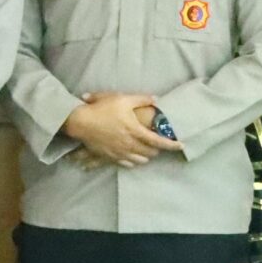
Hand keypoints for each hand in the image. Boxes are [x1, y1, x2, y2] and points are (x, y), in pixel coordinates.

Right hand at [63, 93, 179, 168]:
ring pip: (140, 160)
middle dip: (158, 150)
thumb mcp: (122, 99)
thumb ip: (141, 99)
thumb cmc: (102, 109)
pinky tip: (133, 157)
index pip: (159, 142)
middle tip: (160, 144)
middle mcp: (129, 144)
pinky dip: (134, 161)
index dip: (172, 144)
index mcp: (135, 131)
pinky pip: (127, 163)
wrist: (80, 122)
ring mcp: (120, 152)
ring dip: (146, 156)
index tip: (181, 145)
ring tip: (148, 151)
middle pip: (150, 153)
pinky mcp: (110, 156)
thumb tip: (156, 99)